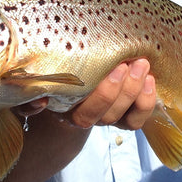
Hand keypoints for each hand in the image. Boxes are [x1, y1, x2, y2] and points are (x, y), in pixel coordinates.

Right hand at [13, 59, 156, 129]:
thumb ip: (31, 91)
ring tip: (143, 66)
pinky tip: (150, 80)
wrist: (68, 85)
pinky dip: (146, 102)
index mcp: (66, 109)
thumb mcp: (40, 81)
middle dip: (122, 89)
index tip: (113, 68)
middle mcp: (87, 118)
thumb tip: (40, 103)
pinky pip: (137, 119)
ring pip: (124, 118)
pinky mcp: (124, 116)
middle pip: (107, 115)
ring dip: (136, 93)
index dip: (102, 95)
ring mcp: (107, 118)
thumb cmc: (55, 77)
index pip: (84, 112)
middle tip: (131, 62)